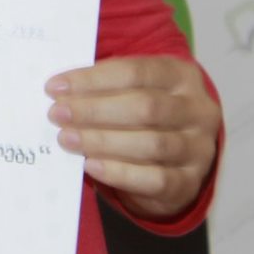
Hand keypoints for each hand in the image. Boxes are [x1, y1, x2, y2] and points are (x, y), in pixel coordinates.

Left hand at [48, 55, 220, 220]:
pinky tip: (91, 165)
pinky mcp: (190, 182)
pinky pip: (156, 179)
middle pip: (145, 107)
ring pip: (151, 144)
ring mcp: (198, 148)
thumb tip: (59, 91)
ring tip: (67, 139)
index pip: (136, 72)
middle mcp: (198, 110)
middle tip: (57, 114)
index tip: (55, 88)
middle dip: (94, 110)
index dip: (93, 79)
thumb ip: (104, 87)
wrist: (176, 158)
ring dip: (102, 141)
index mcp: (181, 75)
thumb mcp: (131, 90)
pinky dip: (120, 173)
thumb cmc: (143, 115)